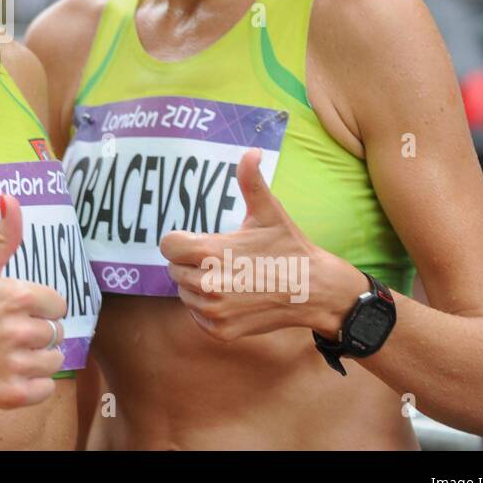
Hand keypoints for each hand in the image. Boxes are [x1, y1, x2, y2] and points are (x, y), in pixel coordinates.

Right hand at [0, 193, 66, 410]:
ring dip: (37, 357)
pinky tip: (10, 372)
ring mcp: (17, 364)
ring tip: (9, 353)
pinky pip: (46, 388)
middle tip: (7, 333)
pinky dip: (33, 384)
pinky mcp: (13, 394)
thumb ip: (1, 236)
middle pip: (56, 332)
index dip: (40, 307)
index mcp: (18, 296)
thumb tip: (11, 197)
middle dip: (37, 332)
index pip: (58, 304)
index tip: (17, 311)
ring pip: (54, 359)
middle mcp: (21, 330)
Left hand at [159, 148, 357, 341]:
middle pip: (174, 269)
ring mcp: (213, 311)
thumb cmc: (289, 247)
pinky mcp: (220, 331)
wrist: (315, 291)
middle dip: (191, 262)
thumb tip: (251, 151)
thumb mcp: (269, 211)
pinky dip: (208, 308)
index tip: (199, 240)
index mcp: (209, 252)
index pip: (168, 245)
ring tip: (229, 276)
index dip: (181, 240)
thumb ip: (251, 181)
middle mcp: (207, 284)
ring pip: (184, 293)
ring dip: (198, 285)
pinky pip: (197, 315)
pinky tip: (232, 296)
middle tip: (221, 259)